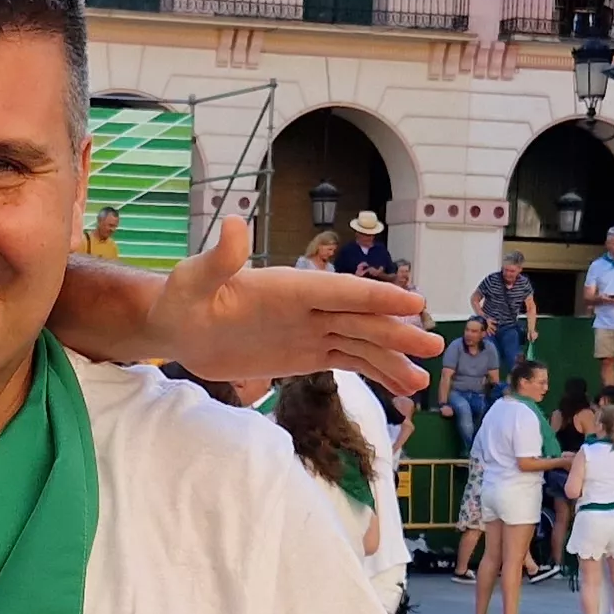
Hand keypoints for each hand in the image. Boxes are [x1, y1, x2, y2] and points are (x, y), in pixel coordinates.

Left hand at [152, 217, 442, 392]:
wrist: (180, 328)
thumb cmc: (184, 299)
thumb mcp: (194, 279)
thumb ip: (219, 259)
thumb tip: (234, 223)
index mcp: (289, 286)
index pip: (339, 291)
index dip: (375, 296)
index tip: (413, 302)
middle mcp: (308, 306)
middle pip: (360, 318)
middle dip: (396, 332)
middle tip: (433, 343)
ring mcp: (311, 330)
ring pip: (360, 344)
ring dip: (391, 360)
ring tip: (420, 381)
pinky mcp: (306, 354)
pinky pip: (348, 363)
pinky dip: (375, 374)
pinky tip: (400, 390)